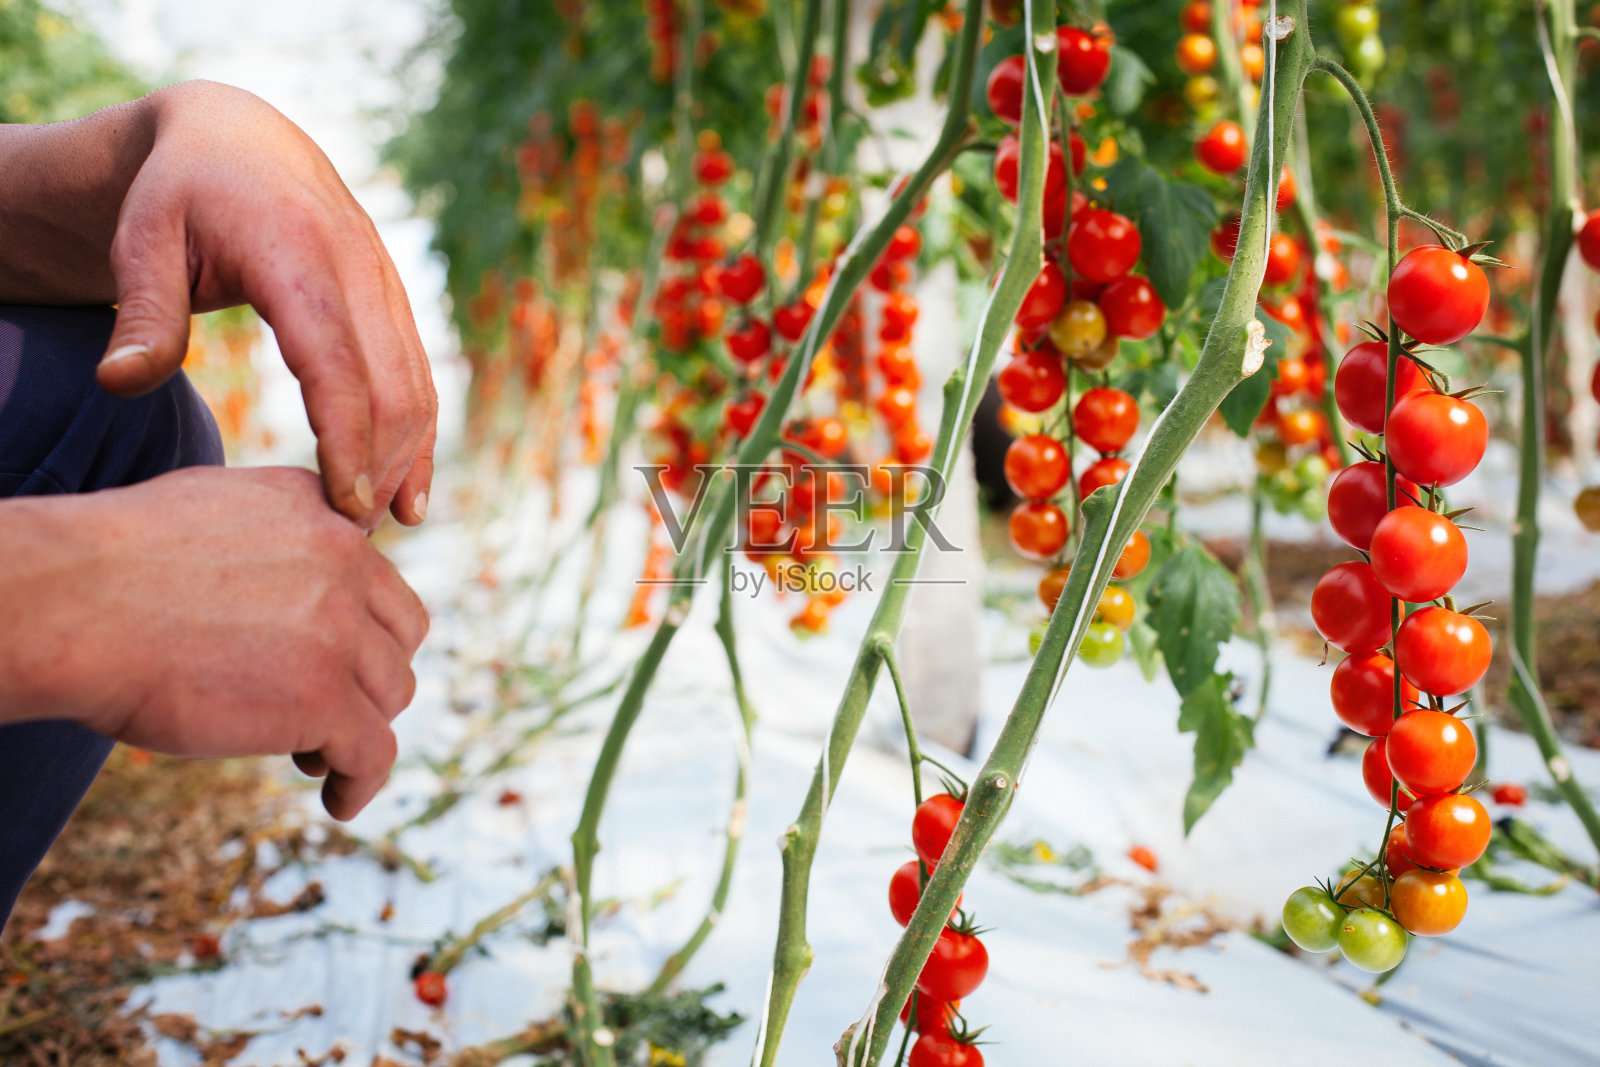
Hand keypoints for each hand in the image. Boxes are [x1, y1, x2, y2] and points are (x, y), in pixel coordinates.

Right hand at [5, 467, 428, 818]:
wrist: (71, 603)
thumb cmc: (112, 565)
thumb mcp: (215, 511)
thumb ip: (276, 537)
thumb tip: (295, 580)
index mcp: (321, 514)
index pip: (379, 585)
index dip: (363, 633)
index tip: (333, 665)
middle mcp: (345, 562)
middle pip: (398, 641)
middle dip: (367, 680)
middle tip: (322, 711)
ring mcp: (340, 632)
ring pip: (390, 697)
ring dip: (358, 729)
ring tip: (308, 755)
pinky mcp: (323, 699)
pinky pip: (374, 753)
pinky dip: (361, 783)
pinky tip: (339, 801)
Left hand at [94, 82, 435, 527]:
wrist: (243, 138)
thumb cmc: (180, 194)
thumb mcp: (142, 237)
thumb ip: (142, 312)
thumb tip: (120, 384)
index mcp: (298, 253)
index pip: (337, 363)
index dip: (347, 440)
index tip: (343, 507)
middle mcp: (360, 268)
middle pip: (394, 388)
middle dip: (380, 469)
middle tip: (347, 540)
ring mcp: (388, 285)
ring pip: (419, 388)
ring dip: (407, 462)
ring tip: (379, 528)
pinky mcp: (397, 303)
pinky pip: (422, 378)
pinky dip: (422, 439)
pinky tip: (411, 495)